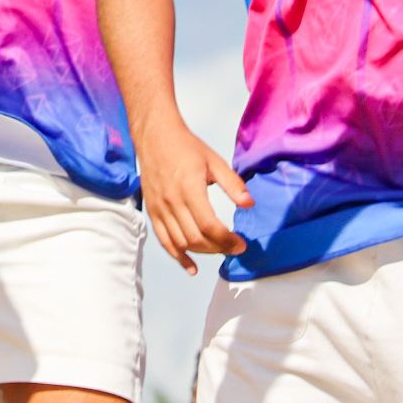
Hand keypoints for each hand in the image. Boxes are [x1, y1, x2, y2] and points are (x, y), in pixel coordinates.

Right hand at [138, 118, 249, 272]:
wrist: (155, 136)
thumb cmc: (186, 147)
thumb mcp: (215, 161)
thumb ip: (233, 184)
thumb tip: (250, 204)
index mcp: (189, 188)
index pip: (210, 225)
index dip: (227, 239)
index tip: (241, 243)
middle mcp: (172, 201)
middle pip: (196, 238)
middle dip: (219, 248)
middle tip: (234, 248)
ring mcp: (160, 208)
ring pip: (181, 243)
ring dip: (202, 253)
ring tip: (218, 251)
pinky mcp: (153, 211)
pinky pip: (164, 241)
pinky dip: (178, 257)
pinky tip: (191, 266)